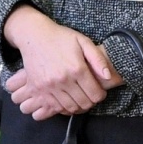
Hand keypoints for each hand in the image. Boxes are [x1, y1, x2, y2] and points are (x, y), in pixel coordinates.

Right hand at [2, 6, 122, 120]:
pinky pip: (55, 107)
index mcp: (77, 68)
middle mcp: (63, 79)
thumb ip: (98, 59)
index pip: (95, 94)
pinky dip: (64, 108)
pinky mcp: (38, 89)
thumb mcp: (83, 41)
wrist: (34, 36)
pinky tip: (67, 100)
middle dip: (91, 102)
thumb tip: (108, 76)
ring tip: (80, 99)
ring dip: (78, 106)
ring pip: (70, 108)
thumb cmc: (61, 37)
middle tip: (90, 96)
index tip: (99, 92)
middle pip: (84, 103)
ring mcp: (49, 86)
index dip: (100, 95)